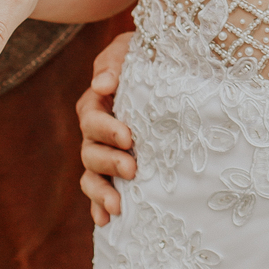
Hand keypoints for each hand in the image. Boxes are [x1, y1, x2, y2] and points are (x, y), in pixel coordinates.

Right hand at [78, 30, 136, 225]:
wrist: (178, 66)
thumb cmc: (154, 54)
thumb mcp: (136, 47)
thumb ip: (115, 60)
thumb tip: (102, 83)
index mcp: (100, 100)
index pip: (90, 115)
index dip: (106, 128)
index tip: (129, 137)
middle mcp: (99, 128)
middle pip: (89, 149)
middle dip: (108, 161)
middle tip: (132, 169)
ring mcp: (107, 151)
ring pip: (91, 173)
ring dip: (101, 191)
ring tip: (119, 205)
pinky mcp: (117, 169)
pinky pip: (99, 191)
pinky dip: (99, 206)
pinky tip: (107, 221)